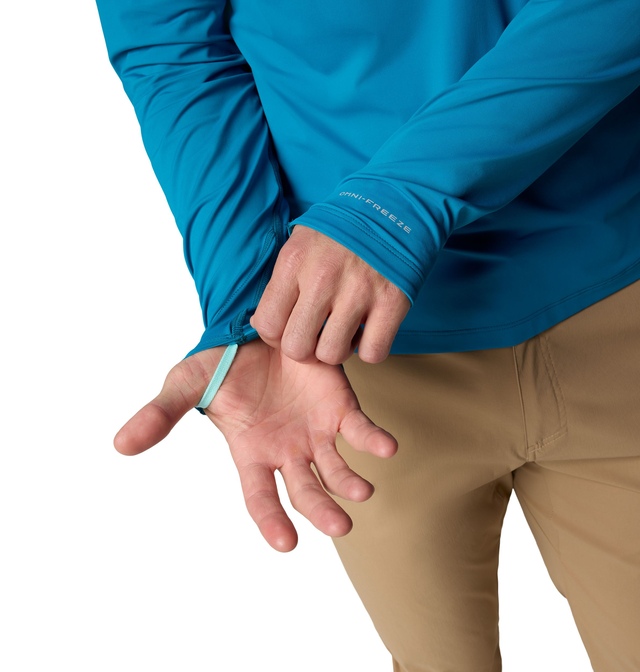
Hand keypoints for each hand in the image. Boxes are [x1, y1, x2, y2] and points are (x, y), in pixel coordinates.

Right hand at [114, 340, 396, 551]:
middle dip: (321, 511)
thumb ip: (159, 415)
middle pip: (305, 491)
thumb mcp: (184, 385)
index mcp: (251, 453)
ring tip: (362, 491)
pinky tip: (387, 447)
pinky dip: (374, 439)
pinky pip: (360, 428)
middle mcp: (286, 451)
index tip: (286, 545)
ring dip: (350, 482)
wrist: (253, 329)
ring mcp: (315, 431)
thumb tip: (120, 445)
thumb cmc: (219, 364)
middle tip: (340, 527)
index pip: (260, 497)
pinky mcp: (339, 406)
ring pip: (336, 468)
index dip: (271, 521)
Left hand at [250, 225, 409, 364]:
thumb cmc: (339, 231)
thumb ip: (281, 283)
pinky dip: (370, 349)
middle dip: (304, 348)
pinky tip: (368, 331)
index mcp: (294, 262)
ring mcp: (359, 292)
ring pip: (332, 354)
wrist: (391, 205)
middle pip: (297, 347)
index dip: (275, 336)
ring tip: (343, 330)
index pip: (267, 325)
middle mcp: (323, 279)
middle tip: (315, 334)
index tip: (289, 328)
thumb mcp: (299, 244)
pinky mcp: (392, 302)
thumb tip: (263, 325)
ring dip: (337, 348)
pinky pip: (373, 352)